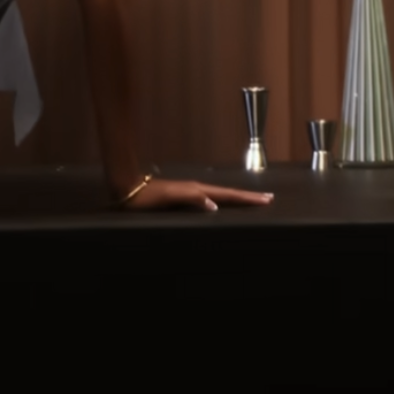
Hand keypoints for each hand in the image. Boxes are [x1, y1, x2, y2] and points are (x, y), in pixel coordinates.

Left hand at [119, 178, 272, 211]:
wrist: (127, 188)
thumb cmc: (145, 197)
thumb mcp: (169, 197)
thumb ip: (192, 198)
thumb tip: (215, 205)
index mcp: (196, 190)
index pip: (227, 194)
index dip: (246, 198)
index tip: (266, 199)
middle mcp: (196, 189)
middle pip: (228, 193)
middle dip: (247, 196)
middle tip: (267, 199)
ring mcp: (190, 192)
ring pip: (220, 195)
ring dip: (236, 198)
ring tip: (250, 201)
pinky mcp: (183, 197)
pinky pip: (210, 198)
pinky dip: (222, 200)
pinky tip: (222, 205)